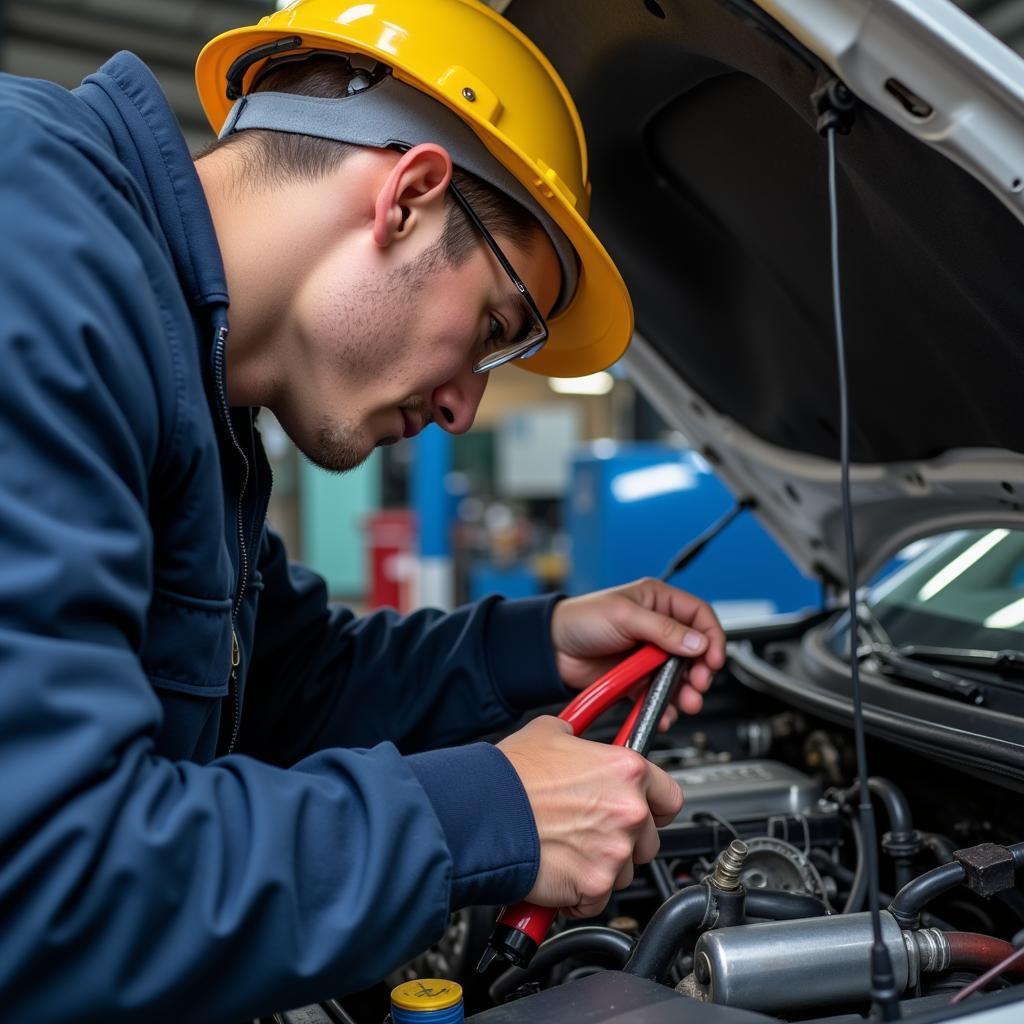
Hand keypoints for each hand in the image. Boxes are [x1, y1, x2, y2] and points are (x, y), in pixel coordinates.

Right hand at [498, 716, 682, 916]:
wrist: (480, 812)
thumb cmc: (510, 776)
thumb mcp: (549, 732)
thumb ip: (577, 739)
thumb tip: (576, 741)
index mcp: (626, 769)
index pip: (670, 797)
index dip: (654, 806)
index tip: (642, 810)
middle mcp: (628, 809)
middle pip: (650, 838)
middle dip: (624, 839)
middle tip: (590, 832)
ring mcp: (614, 849)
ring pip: (625, 870)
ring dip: (602, 865)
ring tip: (568, 849)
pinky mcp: (595, 884)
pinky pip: (598, 897)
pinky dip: (580, 893)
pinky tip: (559, 871)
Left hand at [551, 578, 725, 724]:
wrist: (551, 650)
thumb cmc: (580, 620)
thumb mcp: (624, 617)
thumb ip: (663, 630)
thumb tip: (697, 642)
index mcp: (658, 602)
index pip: (699, 616)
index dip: (711, 637)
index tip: (713, 658)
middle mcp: (657, 627)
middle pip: (695, 650)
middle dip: (701, 669)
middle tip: (698, 683)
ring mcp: (648, 654)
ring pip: (680, 676)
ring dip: (686, 691)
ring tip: (686, 702)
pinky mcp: (638, 678)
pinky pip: (660, 694)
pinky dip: (665, 705)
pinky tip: (665, 712)